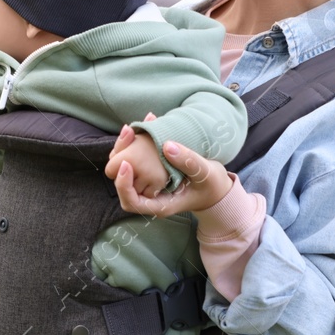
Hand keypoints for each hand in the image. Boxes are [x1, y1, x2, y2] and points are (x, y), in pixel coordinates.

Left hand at [112, 119, 233, 217]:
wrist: (216, 186)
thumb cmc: (212, 185)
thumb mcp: (205, 173)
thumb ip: (189, 161)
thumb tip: (167, 146)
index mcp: (160, 205)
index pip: (131, 202)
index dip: (123, 185)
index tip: (126, 163)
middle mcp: (151, 198)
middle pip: (123, 186)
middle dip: (119, 163)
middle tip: (127, 137)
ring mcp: (150, 187)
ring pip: (126, 174)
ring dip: (123, 152)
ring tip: (131, 130)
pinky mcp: (151, 176)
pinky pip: (135, 165)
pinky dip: (133, 148)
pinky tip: (139, 128)